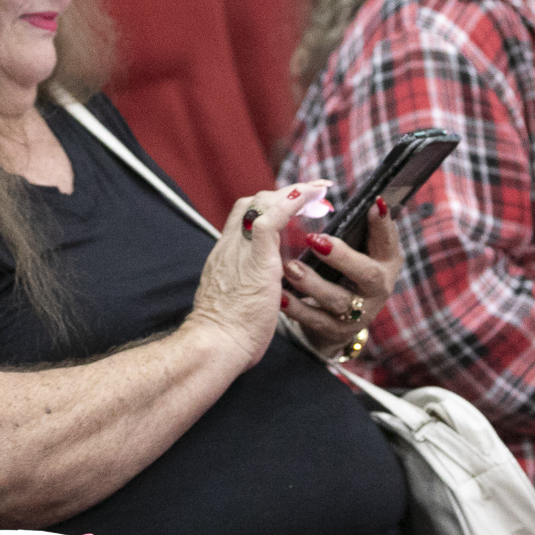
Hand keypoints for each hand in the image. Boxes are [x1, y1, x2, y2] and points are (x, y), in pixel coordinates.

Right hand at [186, 182, 332, 370]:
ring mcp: (241, 249)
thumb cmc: (225, 335)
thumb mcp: (232, 302)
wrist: (215, 345)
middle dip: (282, 194)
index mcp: (224, 257)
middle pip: (250, 204)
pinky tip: (313, 194)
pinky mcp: (257, 258)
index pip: (241, 219)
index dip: (266, 208)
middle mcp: (230, 246)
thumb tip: (254, 292)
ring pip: (262, 203)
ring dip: (294, 192)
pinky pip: (273, 218)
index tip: (288, 207)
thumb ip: (242, 288)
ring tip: (319, 190)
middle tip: (311, 194)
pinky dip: (294, 200)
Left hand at [280, 195, 400, 356]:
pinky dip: (296, 308)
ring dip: (313, 283)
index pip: (389, 241)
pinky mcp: (334, 330)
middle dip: (343, 256)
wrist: (337, 321)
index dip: (384, 225)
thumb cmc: (347, 272)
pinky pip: (314, 320)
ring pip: (338, 300)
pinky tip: (280, 297)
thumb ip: (362, 229)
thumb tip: (368, 199)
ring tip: (290, 268)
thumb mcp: (361, 251)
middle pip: (367, 274)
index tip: (372, 204)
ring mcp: (357, 313)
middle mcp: (377, 289)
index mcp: (386, 262)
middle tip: (316, 241)